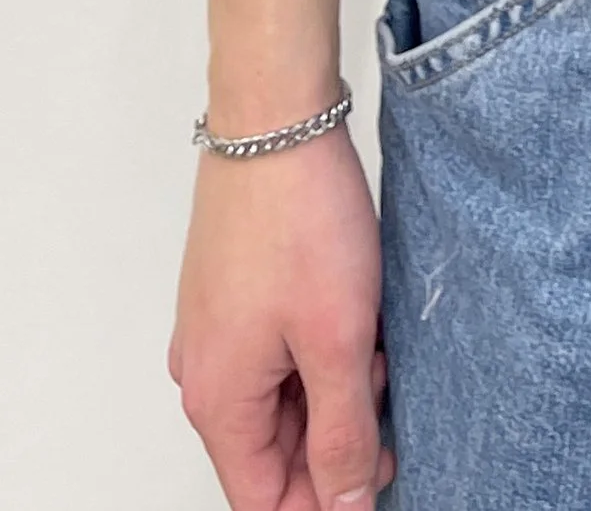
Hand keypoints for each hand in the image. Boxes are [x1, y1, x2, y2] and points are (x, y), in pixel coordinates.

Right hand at [169, 128, 395, 509]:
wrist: (276, 118)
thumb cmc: (300, 218)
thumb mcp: (337, 341)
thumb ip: (342, 434)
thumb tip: (344, 506)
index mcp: (218, 402)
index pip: (263, 501)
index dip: (324, 503)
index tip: (376, 476)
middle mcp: (205, 373)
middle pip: (272, 454)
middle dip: (336, 440)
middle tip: (385, 399)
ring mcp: (216, 332)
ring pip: (281, 401)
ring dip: (333, 390)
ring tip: (372, 345)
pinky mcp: (235, 296)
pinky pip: (279, 355)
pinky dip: (320, 350)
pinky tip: (355, 317)